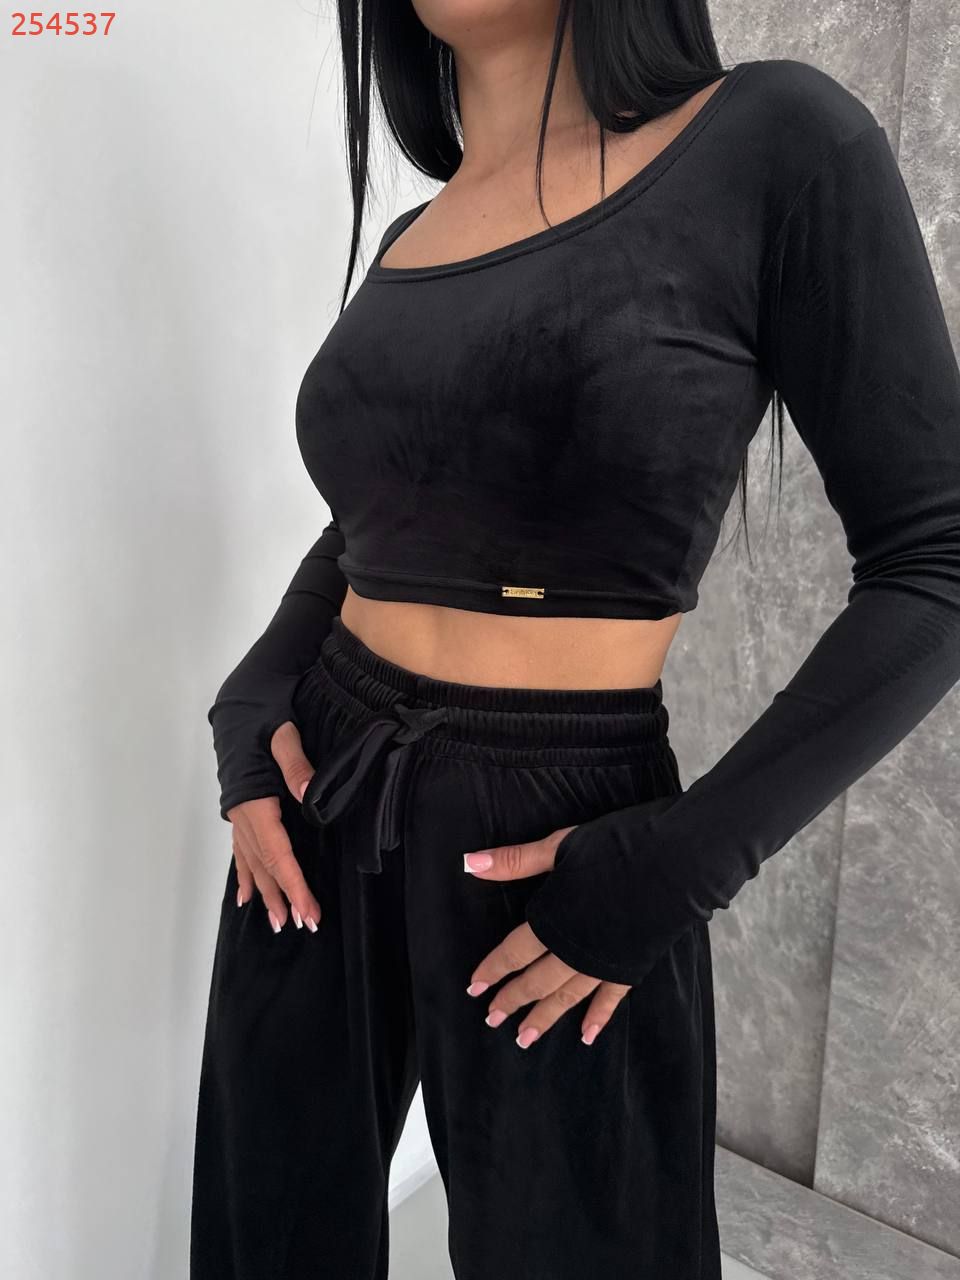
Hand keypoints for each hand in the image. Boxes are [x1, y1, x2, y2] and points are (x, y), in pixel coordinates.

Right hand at [225, 720, 321, 933]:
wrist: (239, 700)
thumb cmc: (264, 713)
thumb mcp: (283, 733)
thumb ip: (295, 764)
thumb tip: (309, 795)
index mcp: (254, 801)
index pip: (277, 853)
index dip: (293, 885)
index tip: (308, 911)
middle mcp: (242, 813)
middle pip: (264, 864)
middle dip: (282, 896)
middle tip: (300, 925)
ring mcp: (238, 812)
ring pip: (251, 861)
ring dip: (265, 892)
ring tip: (277, 921)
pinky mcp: (240, 807)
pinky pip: (241, 849)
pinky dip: (244, 873)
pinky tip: (245, 894)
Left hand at [463, 826, 629, 1047]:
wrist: (677, 862)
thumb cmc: (616, 848)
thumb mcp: (560, 847)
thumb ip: (515, 861)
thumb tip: (469, 864)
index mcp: (553, 922)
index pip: (514, 953)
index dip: (492, 970)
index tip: (474, 988)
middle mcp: (574, 951)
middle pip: (537, 981)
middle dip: (513, 1000)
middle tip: (493, 1019)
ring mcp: (604, 961)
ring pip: (568, 996)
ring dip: (546, 1017)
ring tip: (525, 1039)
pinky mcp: (631, 964)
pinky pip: (610, 998)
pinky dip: (598, 1017)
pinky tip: (587, 1034)